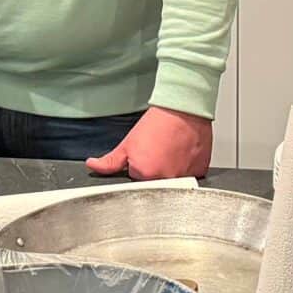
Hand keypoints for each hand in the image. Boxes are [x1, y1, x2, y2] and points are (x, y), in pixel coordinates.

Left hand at [87, 106, 212, 180]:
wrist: (184, 108)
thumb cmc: (159, 122)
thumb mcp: (128, 142)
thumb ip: (110, 161)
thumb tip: (93, 166)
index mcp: (145, 174)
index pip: (137, 181)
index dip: (139, 169)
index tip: (145, 157)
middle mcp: (166, 179)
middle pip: (155, 184)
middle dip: (154, 172)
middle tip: (158, 152)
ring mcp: (185, 177)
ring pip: (173, 182)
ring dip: (171, 170)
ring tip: (171, 151)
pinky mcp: (199, 172)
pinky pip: (190, 176)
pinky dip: (186, 168)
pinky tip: (182, 153)